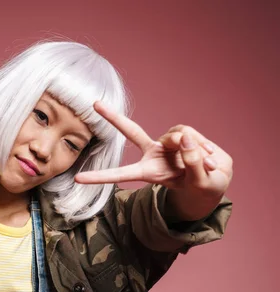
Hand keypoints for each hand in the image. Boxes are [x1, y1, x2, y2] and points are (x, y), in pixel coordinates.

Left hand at [74, 101, 232, 200]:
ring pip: (177, 134)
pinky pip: (189, 132)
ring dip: (195, 149)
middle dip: (113, 117)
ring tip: (208, 165)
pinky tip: (211, 159)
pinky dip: (203, 145)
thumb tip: (185, 137)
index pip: (122, 174)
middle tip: (95, 104)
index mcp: (150, 173)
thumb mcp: (201, 182)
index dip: (100, 177)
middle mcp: (153, 154)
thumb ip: (194, 162)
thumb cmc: (204, 186)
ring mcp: (166, 143)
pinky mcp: (180, 135)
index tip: (77, 178)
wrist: (216, 179)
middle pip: (131, 131)